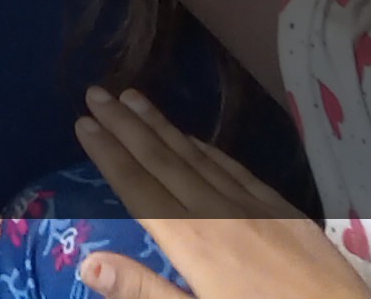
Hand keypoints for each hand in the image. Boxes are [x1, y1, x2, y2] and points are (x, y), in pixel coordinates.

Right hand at [74, 88, 370, 298]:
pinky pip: (238, 170)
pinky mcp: (287, 213)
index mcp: (194, 243)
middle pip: (165, 161)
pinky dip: (208, 149)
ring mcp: (257, 209)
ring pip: (199, 157)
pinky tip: (195, 138)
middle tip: (96, 91)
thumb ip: (146, 292)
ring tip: (133, 97)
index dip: (109, 154)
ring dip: (163, 127)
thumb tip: (88, 261)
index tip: (83, 121)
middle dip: (127, 126)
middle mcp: (220, 214)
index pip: (140, 188)